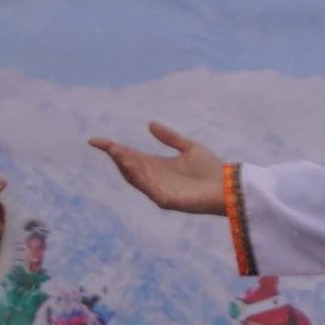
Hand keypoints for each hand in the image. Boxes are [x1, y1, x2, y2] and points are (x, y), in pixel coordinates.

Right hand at [91, 123, 232, 218]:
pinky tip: (133, 166)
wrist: (230, 186)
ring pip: (136, 179)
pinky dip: (140, 178)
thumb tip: (149, 123)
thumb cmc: (211, 169)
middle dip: (117, 157)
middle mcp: (154, 178)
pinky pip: (149, 189)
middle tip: (108, 146)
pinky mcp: (167, 200)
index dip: (112, 149)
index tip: (94, 140)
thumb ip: (170, 137)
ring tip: (117, 152)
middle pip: (128, 167)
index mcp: (157, 166)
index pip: (130, 156)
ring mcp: (159, 190)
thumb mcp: (189, 147)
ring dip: (126, 166)